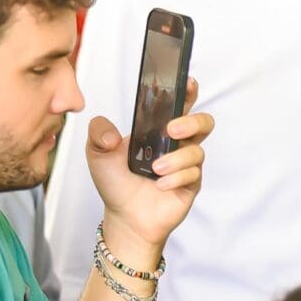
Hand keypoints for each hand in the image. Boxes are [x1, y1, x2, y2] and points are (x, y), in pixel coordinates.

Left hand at [86, 82, 210, 251]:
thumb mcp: (97, 153)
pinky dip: (176, 178)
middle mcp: (176, 145)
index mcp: (157, 131)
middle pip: (203, 122)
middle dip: (192, 122)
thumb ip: (98, 132)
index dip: (188, 91)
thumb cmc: (116, 184)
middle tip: (172, 130)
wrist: (124, 217)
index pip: (179, 105)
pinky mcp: (191, 184)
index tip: (188, 83)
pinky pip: (194, 175)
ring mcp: (186, 165)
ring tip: (156, 170)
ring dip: (176, 159)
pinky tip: (161, 185)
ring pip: (197, 151)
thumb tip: (113, 134)